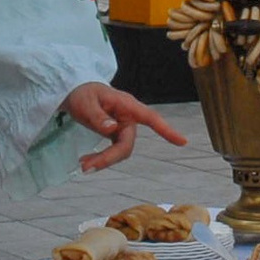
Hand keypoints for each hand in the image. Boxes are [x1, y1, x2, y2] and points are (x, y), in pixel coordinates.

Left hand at [64, 82, 189, 171]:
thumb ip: (98, 116)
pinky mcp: (116, 134)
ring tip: (82, 165)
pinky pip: (114, 150)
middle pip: (127, 144)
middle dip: (109, 158)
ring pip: (120, 150)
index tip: (182, 142)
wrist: (76, 91)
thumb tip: (112, 129)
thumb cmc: (83, 93)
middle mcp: (128, 117)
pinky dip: (102, 158)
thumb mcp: (85, 103)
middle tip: (85, 167)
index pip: (150, 118)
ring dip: (103, 160)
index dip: (166, 130)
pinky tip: (87, 162)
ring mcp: (123, 126)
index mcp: (126, 105)